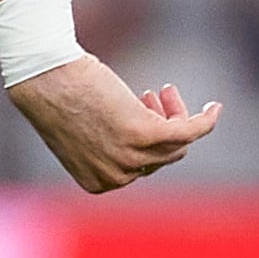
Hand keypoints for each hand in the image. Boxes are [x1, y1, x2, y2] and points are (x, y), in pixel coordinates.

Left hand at [9, 56, 220, 192]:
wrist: (43, 74)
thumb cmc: (56, 95)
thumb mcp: (81, 132)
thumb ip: (107, 146)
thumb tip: (141, 143)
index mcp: (98, 183)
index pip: (140, 170)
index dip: (145, 142)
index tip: (139, 111)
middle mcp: (115, 176)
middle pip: (162, 158)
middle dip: (162, 126)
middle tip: (152, 94)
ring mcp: (130, 157)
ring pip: (176, 144)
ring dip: (177, 116)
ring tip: (163, 90)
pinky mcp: (144, 132)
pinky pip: (189, 131)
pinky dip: (205, 120)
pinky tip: (215, 107)